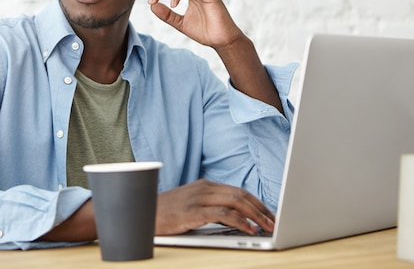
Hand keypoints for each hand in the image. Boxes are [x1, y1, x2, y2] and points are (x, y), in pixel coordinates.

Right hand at [155, 179, 274, 235]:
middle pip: (240, 194)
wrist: (138, 214)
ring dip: (256, 215)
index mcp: (204, 185)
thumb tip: (236, 220)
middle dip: (261, 208)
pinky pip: (223, 214)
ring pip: (236, 201)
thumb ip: (209, 207)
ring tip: (267, 226)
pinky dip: (240, 221)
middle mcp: (203, 188)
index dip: (257, 203)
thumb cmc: (164, 214)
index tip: (270, 214)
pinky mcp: (193, 211)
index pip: (237, 191)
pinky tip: (249, 229)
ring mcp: (198, 198)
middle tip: (275, 221)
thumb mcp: (189, 206)